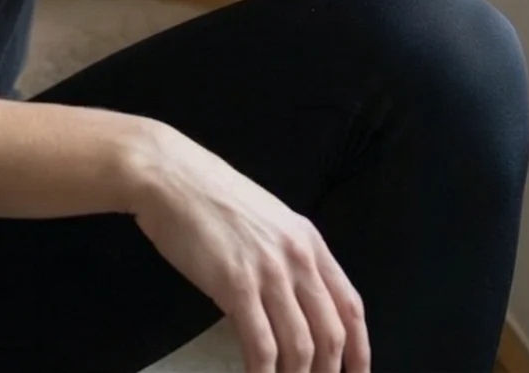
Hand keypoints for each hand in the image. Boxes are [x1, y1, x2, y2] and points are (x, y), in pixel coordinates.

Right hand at [124, 124, 369, 372]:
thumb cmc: (209, 197)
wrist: (168, 176)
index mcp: (309, 241)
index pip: (350, 306)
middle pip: (331, 333)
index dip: (360, 349)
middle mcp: (298, 258)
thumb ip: (285, 259)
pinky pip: (262, 344)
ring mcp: (269, 271)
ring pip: (300, 345)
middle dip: (328, 372)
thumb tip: (292, 302)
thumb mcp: (265, 222)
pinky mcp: (236, 284)